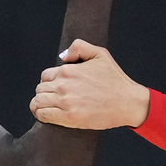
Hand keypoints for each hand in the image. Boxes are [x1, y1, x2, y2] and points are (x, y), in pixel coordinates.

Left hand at [31, 40, 149, 128]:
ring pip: (38, 102)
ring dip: (39, 105)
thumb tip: (62, 56)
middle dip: (45, 93)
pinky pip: (43, 115)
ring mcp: (65, 101)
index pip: (45, 76)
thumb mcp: (100, 54)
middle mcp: (64, 85)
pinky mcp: (69, 117)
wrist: (128, 102)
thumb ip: (78, 47)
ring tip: (47, 108)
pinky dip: (41, 115)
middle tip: (53, 99)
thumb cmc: (116, 80)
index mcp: (68, 70)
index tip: (56, 88)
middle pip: (40, 89)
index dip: (49, 82)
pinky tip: (46, 116)